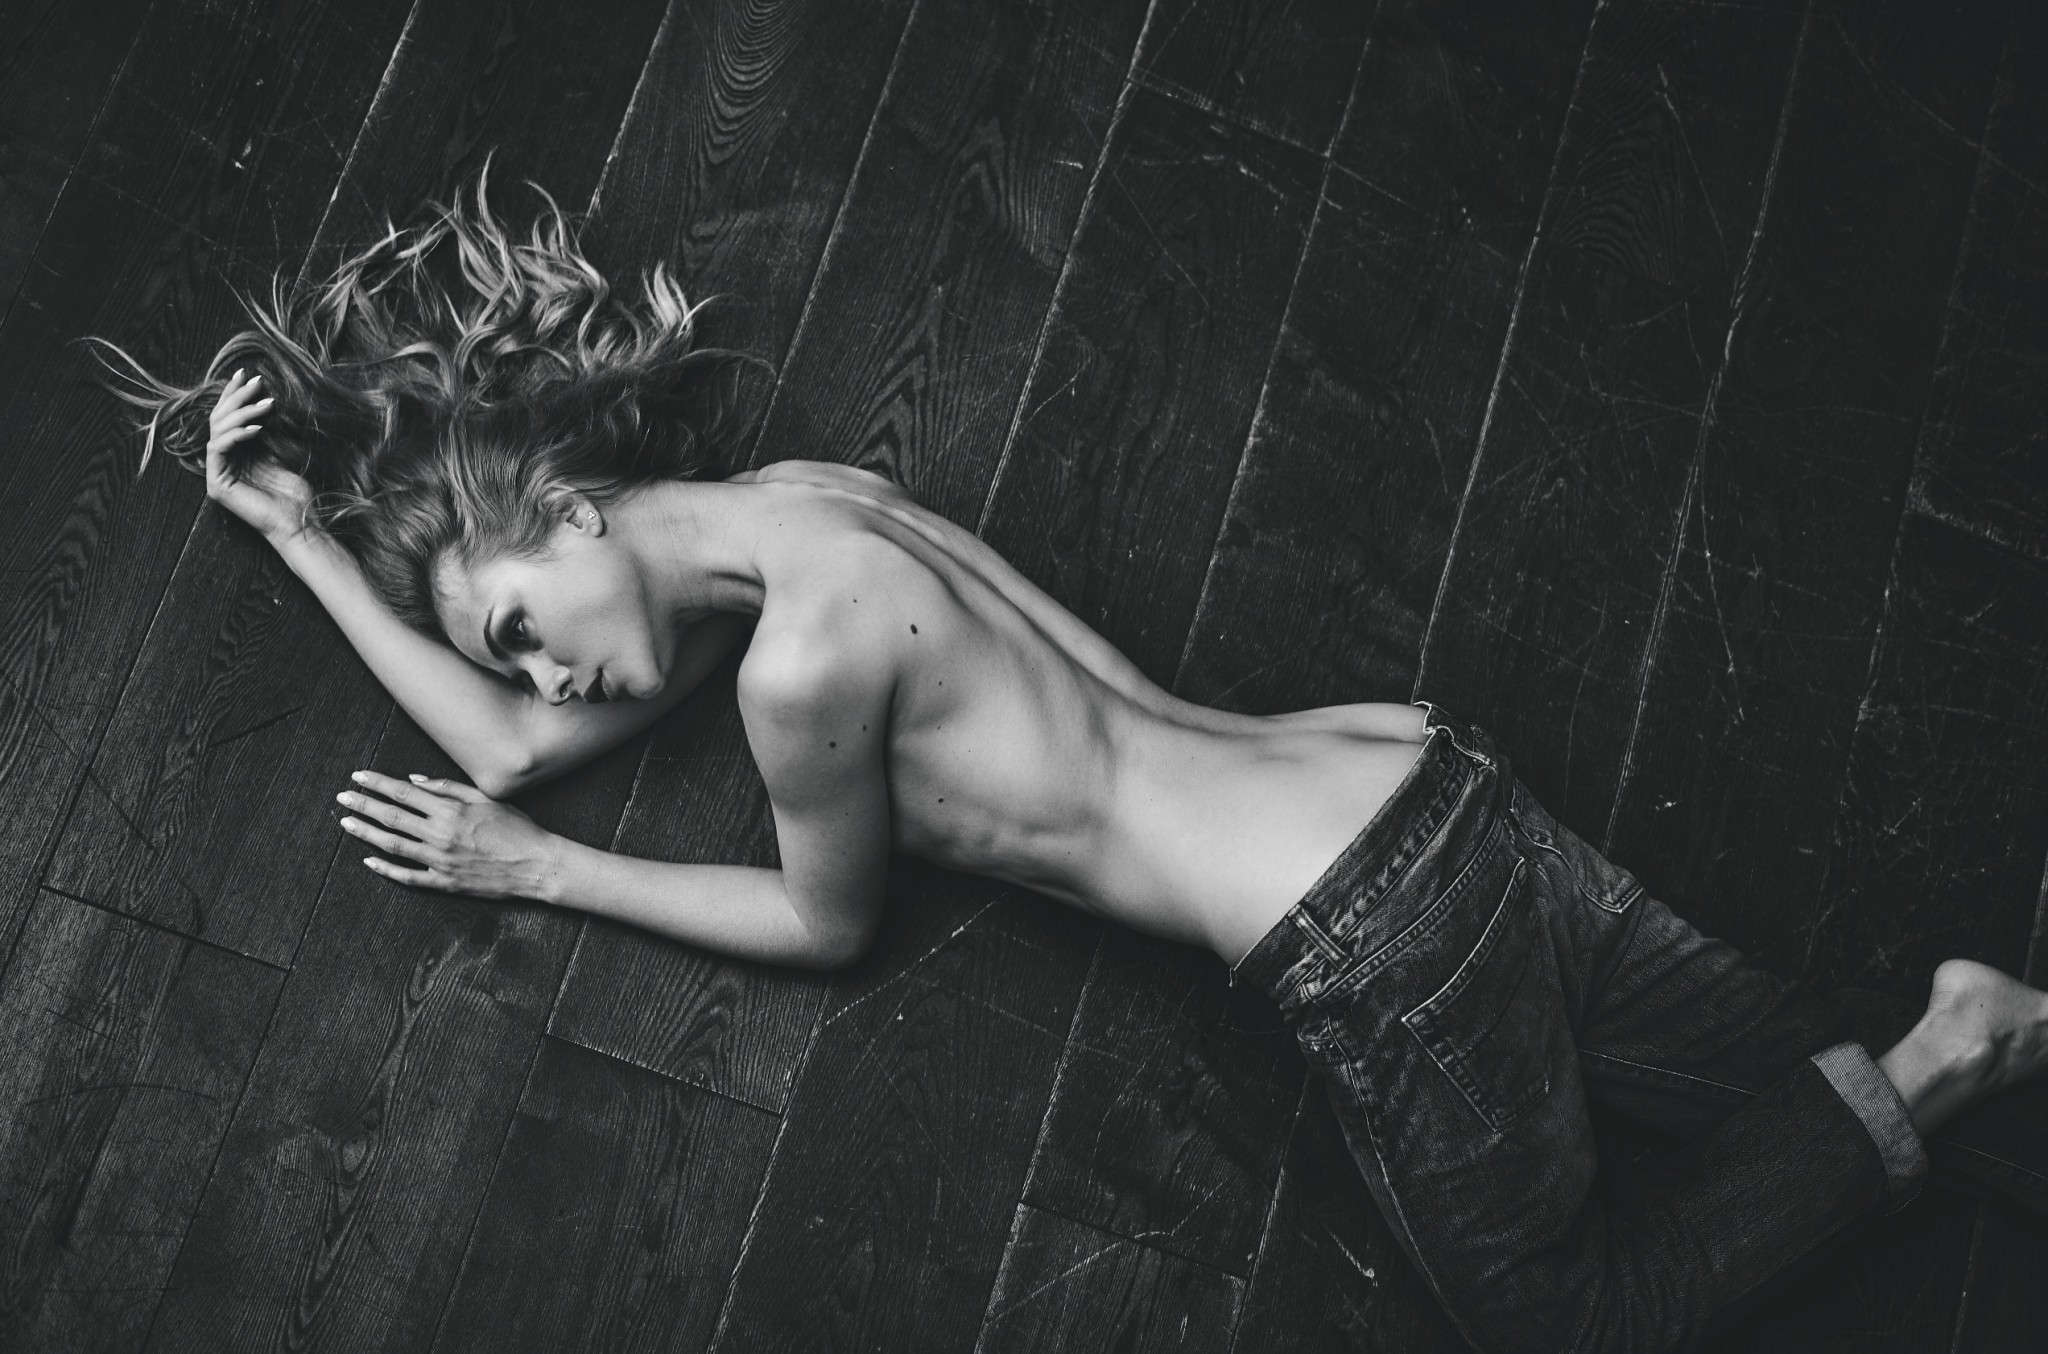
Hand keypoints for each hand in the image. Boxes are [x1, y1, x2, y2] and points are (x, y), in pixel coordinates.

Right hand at [208, 369, 313, 543]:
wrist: (300, 523)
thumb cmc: (295, 493)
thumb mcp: (280, 453)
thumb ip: (266, 431)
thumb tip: (264, 399)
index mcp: (234, 455)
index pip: (227, 419)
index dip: (234, 395)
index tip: (247, 374)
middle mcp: (222, 463)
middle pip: (219, 421)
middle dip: (237, 398)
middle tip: (256, 381)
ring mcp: (217, 475)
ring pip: (217, 431)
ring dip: (241, 413)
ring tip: (266, 404)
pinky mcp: (218, 485)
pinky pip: (219, 448)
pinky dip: (237, 434)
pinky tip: (258, 428)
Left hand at [337, 771, 562, 900]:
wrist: (536, 864)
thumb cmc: (516, 828)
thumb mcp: (486, 798)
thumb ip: (448, 788)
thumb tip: (413, 781)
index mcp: (451, 810)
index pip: (403, 793)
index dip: (378, 784)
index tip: (358, 777)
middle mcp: (441, 834)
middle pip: (392, 817)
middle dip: (364, 805)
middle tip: (343, 798)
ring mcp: (440, 860)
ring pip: (394, 845)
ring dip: (366, 833)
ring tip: (347, 824)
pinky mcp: (444, 882)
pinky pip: (408, 876)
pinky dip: (386, 869)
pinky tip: (370, 861)